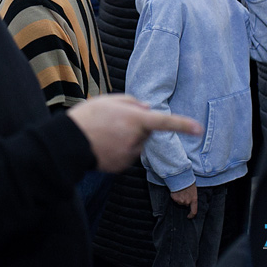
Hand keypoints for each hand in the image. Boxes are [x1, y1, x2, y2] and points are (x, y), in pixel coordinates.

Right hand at [67, 94, 202, 172]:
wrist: (68, 142)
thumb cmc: (87, 117)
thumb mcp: (108, 100)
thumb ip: (131, 101)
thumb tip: (146, 108)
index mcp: (135, 120)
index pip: (164, 122)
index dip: (182, 124)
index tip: (198, 129)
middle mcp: (135, 139)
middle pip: (146, 132)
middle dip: (137, 126)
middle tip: (114, 120)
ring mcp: (129, 155)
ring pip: (137, 145)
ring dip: (127, 138)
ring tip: (105, 132)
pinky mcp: (121, 166)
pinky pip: (126, 156)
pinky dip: (119, 150)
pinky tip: (103, 145)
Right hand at [170, 183, 197, 217]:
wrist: (180, 176)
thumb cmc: (188, 181)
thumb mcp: (194, 190)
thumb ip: (192, 197)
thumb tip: (189, 202)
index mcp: (194, 199)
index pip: (194, 211)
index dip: (191, 215)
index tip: (189, 216)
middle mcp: (187, 202)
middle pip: (185, 204)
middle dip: (185, 200)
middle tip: (184, 193)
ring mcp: (180, 200)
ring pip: (179, 201)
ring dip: (179, 198)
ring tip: (180, 190)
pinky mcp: (174, 198)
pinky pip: (174, 199)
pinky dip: (175, 195)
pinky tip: (176, 190)